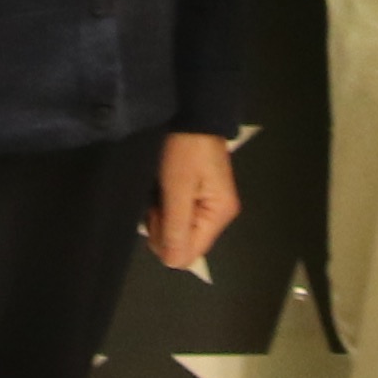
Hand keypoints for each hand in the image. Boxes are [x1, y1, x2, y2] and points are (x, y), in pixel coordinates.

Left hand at [144, 131, 238, 280]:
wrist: (192, 114)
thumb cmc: (184, 149)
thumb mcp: (177, 188)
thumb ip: (176, 227)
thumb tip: (173, 264)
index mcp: (219, 215)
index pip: (189, 253)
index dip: (167, 240)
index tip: (158, 213)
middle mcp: (218, 215)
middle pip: (185, 244)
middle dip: (164, 228)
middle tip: (158, 200)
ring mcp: (210, 206)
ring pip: (180, 231)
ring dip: (164, 217)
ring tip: (160, 190)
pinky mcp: (200, 196)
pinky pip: (181, 216)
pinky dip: (167, 207)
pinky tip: (163, 190)